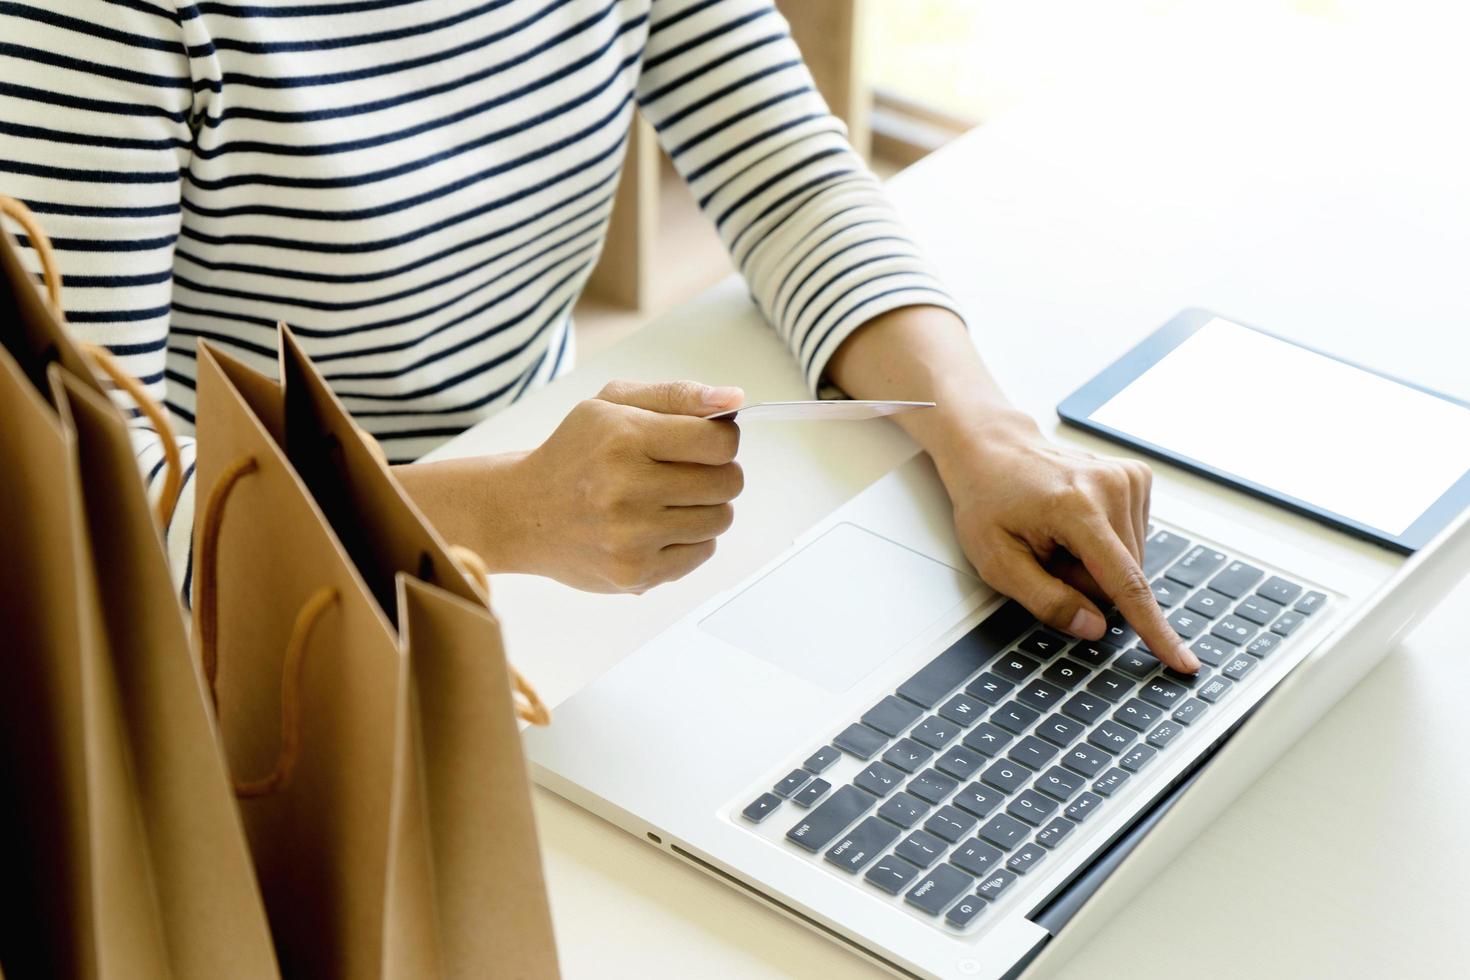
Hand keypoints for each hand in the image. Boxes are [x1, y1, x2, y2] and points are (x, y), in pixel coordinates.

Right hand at [397, 381, 744, 592]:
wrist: (524, 513)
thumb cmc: (576, 452)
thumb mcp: (614, 403)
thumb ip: (678, 395)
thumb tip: (736, 398)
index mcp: (624, 438)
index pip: (719, 441)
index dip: (722, 438)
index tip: (705, 440)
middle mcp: (626, 490)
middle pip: (727, 482)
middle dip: (718, 472)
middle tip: (685, 471)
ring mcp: (631, 537)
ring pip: (721, 518)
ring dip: (706, 506)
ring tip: (669, 499)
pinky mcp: (635, 574)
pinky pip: (704, 551)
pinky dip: (691, 537)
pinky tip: (658, 526)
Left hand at [935, 411, 1198, 672]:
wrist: (992, 451)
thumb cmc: (988, 502)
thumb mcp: (997, 562)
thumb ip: (1045, 600)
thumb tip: (1094, 628)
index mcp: (1076, 508)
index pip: (1125, 584)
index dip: (1154, 630)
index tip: (1183, 662)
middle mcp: (1111, 487)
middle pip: (1123, 579)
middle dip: (1086, 584)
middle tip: (1047, 556)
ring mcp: (1128, 478)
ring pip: (1130, 562)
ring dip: (1094, 563)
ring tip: (1058, 535)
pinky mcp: (1136, 477)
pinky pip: (1133, 539)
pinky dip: (1105, 543)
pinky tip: (1077, 523)